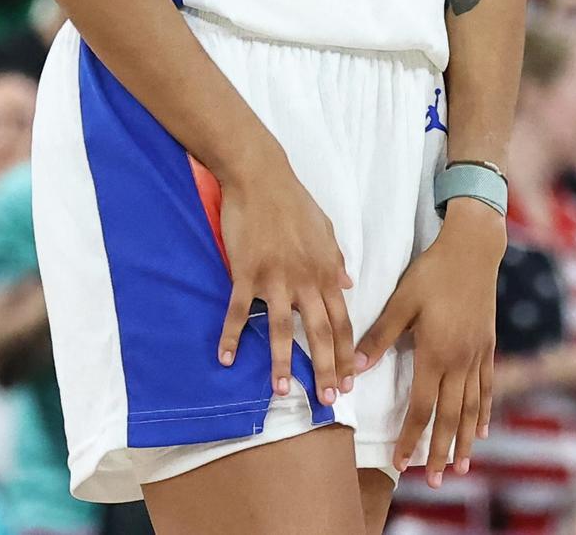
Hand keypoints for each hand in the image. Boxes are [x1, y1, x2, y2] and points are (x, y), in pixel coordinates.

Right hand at [212, 147, 358, 405]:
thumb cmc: (293, 201)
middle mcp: (305, 280)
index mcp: (326, 271)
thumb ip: (336, 258)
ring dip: (281, 363)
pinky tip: (226, 358)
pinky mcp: (246, 272)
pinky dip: (232, 336)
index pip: (341, 321)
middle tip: (326, 400)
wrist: (260, 176)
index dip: (345, 353)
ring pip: (282, 330)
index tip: (348, 381)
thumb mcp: (325, 228)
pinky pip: (239, 311)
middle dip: (324, 370)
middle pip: (319, 333)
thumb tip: (349, 282)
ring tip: (280, 391)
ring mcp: (275, 278)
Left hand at [359, 201, 502, 483]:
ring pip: (471, 408)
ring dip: (463, 440)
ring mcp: (477, 356)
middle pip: (449, 417)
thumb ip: (380, 335)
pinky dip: (484, 412)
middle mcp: (459, 361)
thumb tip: (356, 366)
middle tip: (432, 480)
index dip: (410, 437)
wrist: (474, 249)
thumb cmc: (432, 271)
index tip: (401, 462)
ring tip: (458, 467)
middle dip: (439, 450)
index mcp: (434, 352)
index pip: (421, 407)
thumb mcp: (401, 300)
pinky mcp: (489, 347)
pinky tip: (482, 431)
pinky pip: (487, 388)